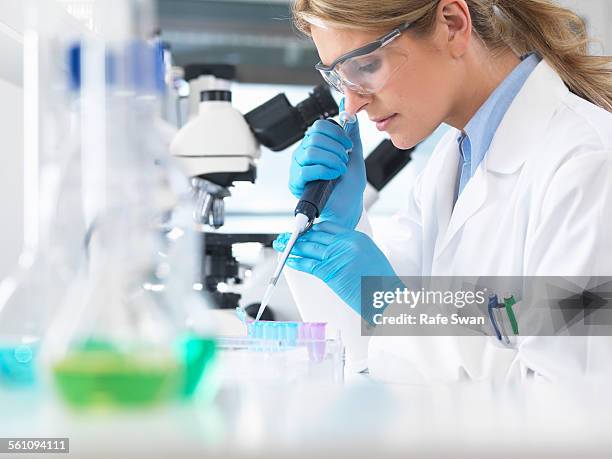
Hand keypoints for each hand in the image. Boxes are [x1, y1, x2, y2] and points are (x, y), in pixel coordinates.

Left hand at [273, 221, 399, 315]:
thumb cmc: (380, 282)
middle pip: (315, 235)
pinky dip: (295, 261)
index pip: (327, 227)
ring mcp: (337, 256)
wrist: (386, 298)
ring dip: (292, 246)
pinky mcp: (330, 272)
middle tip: (287, 236)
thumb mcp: (369, 255)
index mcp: (355, 237)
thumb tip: (332, 250)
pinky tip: (289, 259)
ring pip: (308, 248)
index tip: (303, 231)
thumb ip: (350, 249)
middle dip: (298, 236)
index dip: (312, 229)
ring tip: (282, 245)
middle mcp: (345, 243)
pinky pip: (308, 264)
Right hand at [288, 99, 364, 229]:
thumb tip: (348, 109)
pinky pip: (307, 169)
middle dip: (336, 149)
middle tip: (344, 160)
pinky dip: (325, 171)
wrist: (348, 207)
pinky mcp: (296, 182)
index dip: (337, 134)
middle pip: (315, 137)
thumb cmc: (349, 184)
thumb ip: (351, 131)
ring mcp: (298, 167)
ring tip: (340, 169)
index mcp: (315, 144)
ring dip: (332, 160)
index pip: (319, 126)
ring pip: (311, 152)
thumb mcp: (354, 153)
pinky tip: (333, 176)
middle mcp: (303, 153)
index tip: (348, 146)